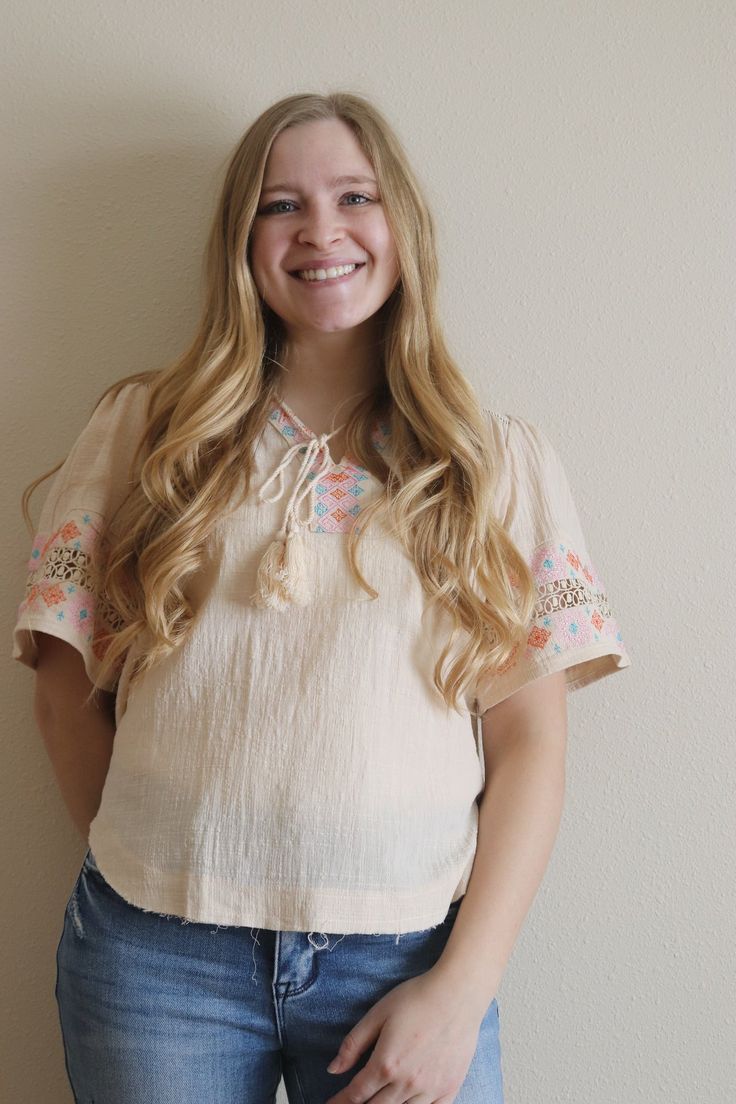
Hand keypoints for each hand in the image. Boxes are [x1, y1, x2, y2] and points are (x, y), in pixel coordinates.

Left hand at [323, 966, 485, 1103]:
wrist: (458, 994)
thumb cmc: (417, 998)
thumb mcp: (378, 1014)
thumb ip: (353, 1044)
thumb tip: (333, 1069)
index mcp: (386, 1064)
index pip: (356, 1094)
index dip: (341, 1101)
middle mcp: (407, 1083)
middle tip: (354, 1102)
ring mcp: (430, 1089)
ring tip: (378, 1101)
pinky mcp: (450, 1088)